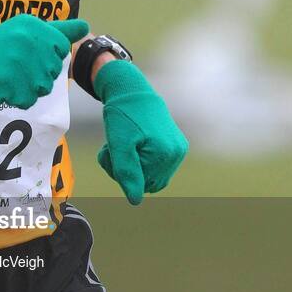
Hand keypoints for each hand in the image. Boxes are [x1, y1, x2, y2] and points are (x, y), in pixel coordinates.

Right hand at [0, 14, 89, 109]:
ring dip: (28, 86)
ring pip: (44, 86)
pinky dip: (17, 97)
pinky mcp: (15, 85)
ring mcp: (22, 64)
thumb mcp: (23, 30)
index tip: (29, 55)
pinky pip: (29, 99)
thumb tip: (86, 26)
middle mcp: (31, 41)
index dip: (47, 56)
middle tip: (15, 66)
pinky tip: (3, 86)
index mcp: (34, 25)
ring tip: (9, 76)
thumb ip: (56, 30)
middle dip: (38, 73)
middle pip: (53, 70)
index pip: (61, 47)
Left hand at [94, 61, 187, 204]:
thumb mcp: (118, 143)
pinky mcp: (176, 146)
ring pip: (152, 175)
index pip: (141, 185)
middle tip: (116, 148)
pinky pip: (157, 166)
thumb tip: (135, 201)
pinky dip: (142, 159)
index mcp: (165, 154)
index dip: (122, 173)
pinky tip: (135, 143)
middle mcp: (177, 153)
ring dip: (134, 165)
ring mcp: (178, 150)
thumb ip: (126, 171)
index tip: (112, 151)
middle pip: (147, 182)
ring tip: (125, 144)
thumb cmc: (123, 115)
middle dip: (128, 169)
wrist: (132, 91)